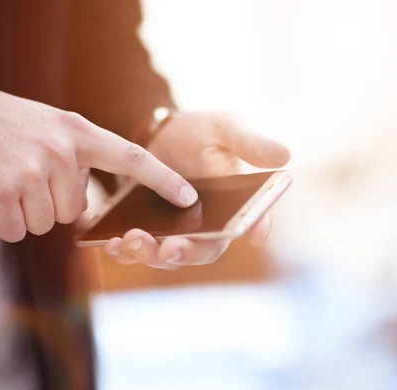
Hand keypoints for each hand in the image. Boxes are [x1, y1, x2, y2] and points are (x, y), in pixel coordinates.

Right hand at [0, 79, 197, 241]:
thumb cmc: (2, 125)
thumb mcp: (48, 125)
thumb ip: (76, 159)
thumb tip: (86, 209)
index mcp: (77, 131)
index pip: (130, 158)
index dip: (163, 179)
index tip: (188, 198)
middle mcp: (60, 151)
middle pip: (74, 212)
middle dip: (51, 203)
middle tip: (26, 174)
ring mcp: (31, 172)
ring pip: (46, 224)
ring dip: (25, 212)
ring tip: (7, 179)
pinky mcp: (1, 193)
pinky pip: (16, 231)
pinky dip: (3, 221)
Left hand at [104, 111, 289, 268]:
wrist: (163, 133)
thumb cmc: (204, 130)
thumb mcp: (227, 128)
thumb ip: (251, 144)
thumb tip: (285, 156)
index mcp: (233, 207)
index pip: (242, 227)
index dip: (241, 233)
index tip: (237, 236)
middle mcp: (208, 225)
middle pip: (200, 251)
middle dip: (182, 253)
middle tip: (167, 248)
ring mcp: (178, 231)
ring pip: (166, 254)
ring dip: (149, 254)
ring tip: (131, 241)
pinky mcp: (150, 229)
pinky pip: (139, 247)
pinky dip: (125, 250)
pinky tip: (112, 244)